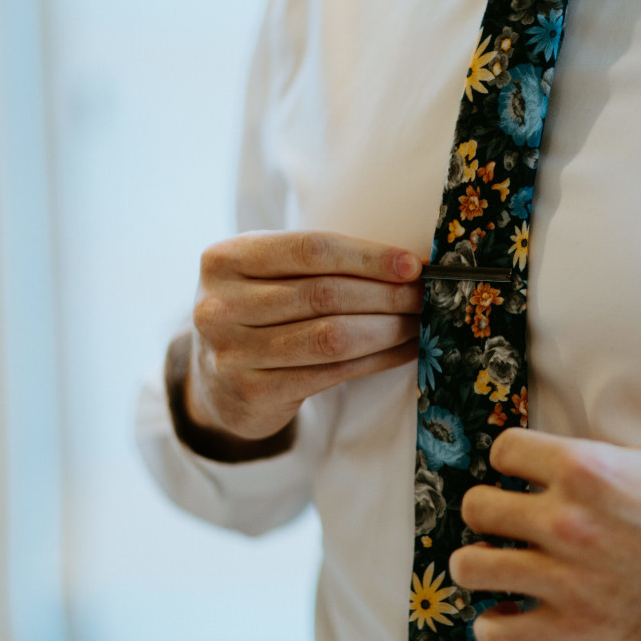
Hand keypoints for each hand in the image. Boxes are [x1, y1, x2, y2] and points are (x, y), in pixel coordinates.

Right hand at [186, 230, 422, 444]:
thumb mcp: (265, 274)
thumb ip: (316, 263)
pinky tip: (403, 351)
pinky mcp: (253, 391)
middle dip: (386, 294)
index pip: (310, 248)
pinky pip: (332, 372)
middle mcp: (220, 305)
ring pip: (332, 336)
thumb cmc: (257, 313)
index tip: (412, 265)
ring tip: (419, 322)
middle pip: (324, 294)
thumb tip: (405, 264)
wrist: (215, 381)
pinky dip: (376, 360)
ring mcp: (232, 352)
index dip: (367, 257)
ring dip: (388, 329)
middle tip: (425, 295)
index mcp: (224, 258)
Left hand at [448, 429, 640, 640]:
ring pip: (470, 567)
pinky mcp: (575, 627)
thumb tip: (572, 464)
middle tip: (507, 520)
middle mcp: (565, 520)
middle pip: (476, 507)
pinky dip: (494, 624)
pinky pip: (497, 631)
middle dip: (488, 510)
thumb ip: (604, 459)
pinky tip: (510, 612)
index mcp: (585, 469)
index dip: (511, 461)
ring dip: (478, 563)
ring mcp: (566, 577)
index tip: (520, 473)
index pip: (503, 451)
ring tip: (497, 564)